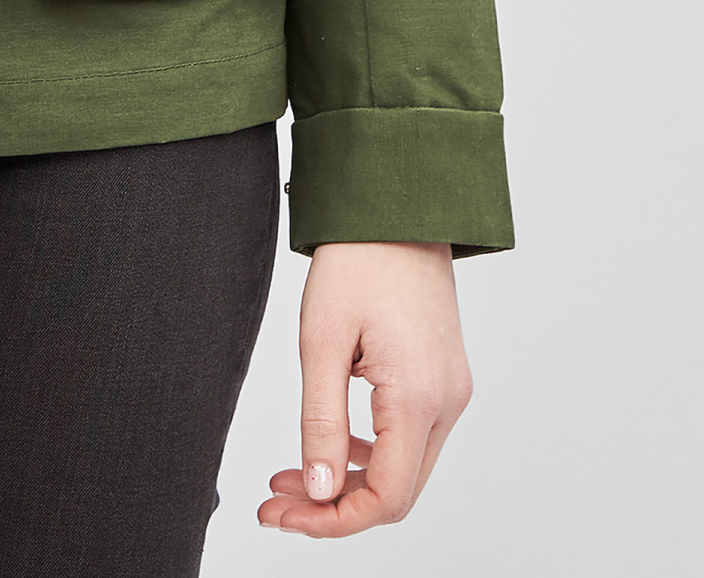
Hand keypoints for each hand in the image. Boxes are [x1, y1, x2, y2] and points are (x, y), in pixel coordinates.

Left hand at [258, 241, 470, 536]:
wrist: (397, 208)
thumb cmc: (358, 261)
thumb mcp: (321, 341)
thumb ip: (319, 421)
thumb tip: (316, 491)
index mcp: (419, 397)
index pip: (386, 497)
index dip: (332, 518)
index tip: (282, 514)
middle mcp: (447, 402)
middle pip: (397, 491)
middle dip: (334, 506)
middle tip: (276, 502)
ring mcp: (450, 391)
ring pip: (405, 468)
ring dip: (348, 481)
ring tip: (289, 477)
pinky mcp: (442, 379)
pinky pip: (410, 438)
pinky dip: (369, 452)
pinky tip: (328, 443)